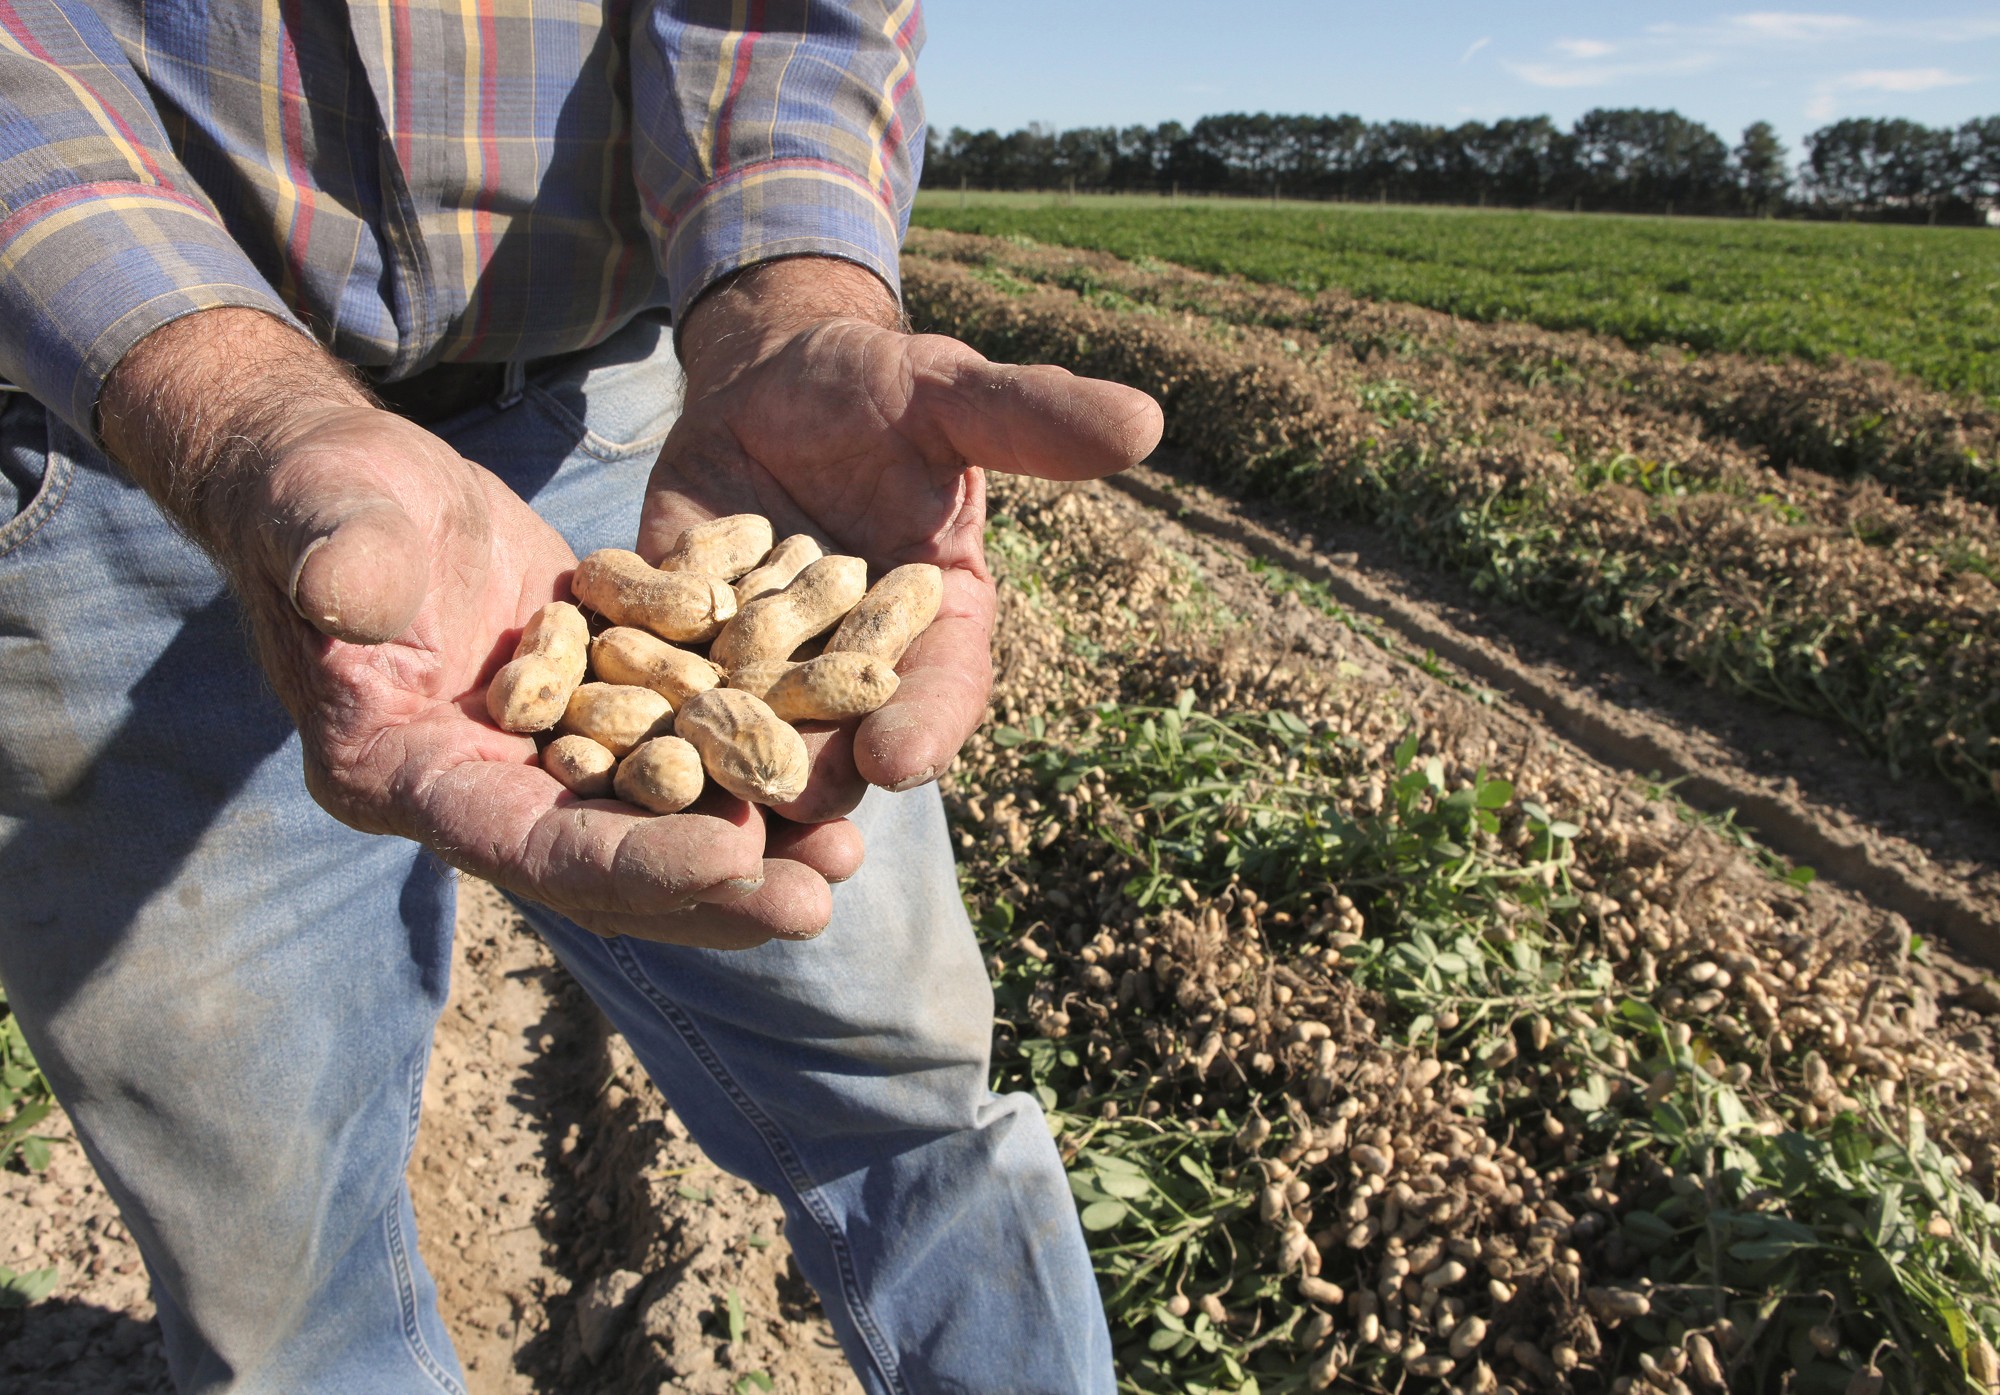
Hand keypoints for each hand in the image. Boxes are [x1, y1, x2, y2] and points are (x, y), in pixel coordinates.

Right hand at [101, 309, 855, 946]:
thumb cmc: (318, 496)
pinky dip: (741, 770)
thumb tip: (347, 596)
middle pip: (608, 870)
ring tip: (848, 855)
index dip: (632, 860)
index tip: (738, 859)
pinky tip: (828, 773)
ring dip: (749, 849)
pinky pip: (673, 762)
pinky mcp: (587, 716)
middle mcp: (475, 792)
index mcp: (399, 775)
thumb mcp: (324, 514)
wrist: (348, 488)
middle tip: (819, 901)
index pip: (528, 846)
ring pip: (654, 828)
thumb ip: (339, 563)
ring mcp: (534, 764)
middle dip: (714, 888)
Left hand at [645, 258, 1163, 824]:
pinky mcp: (681, 649)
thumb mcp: (946, 391)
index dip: (927, 723)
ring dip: (721, 773)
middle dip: (820, 777)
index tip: (902, 759)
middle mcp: (854, 666)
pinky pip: (657, 691)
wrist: (770, 379)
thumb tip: (1147, 422)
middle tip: (790, 814)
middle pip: (843, 737)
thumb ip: (1030, 417)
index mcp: (937, 625)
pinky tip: (593, 746)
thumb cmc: (877, 387)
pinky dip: (629, 718)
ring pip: (747, 734)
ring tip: (690, 807)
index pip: (944, 689)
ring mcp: (762, 667)